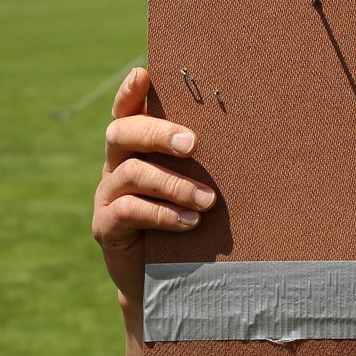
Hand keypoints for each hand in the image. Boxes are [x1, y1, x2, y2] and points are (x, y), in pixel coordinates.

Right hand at [92, 67, 215, 319]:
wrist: (167, 283)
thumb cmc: (189, 221)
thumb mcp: (195, 184)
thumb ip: (200, 160)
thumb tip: (249, 128)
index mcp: (135, 148)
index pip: (126, 112)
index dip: (129, 92)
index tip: (143, 73)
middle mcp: (115, 165)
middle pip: (123, 134)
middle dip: (158, 133)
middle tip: (194, 144)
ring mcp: (107, 196)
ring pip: (132, 173)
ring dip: (174, 184)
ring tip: (208, 200)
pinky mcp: (106, 227)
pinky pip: (129, 211)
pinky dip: (162, 214)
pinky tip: (190, 222)